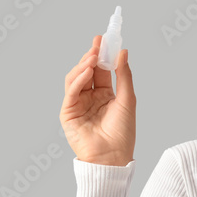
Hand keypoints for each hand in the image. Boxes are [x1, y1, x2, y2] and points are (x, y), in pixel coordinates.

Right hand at [60, 35, 135, 165]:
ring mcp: (78, 105)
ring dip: (84, 65)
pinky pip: (71, 92)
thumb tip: (123, 52)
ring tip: (93, 56)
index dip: (103, 55)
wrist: (112, 156)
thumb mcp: (128, 99)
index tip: (104, 39)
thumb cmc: (122, 133)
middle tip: (97, 43)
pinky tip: (86, 72)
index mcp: (105, 95)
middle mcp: (90, 98)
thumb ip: (124, 76)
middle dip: (92, 56)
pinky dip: (77, 80)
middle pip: (87, 72)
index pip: (101, 70)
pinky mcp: (68, 113)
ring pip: (76, 79)